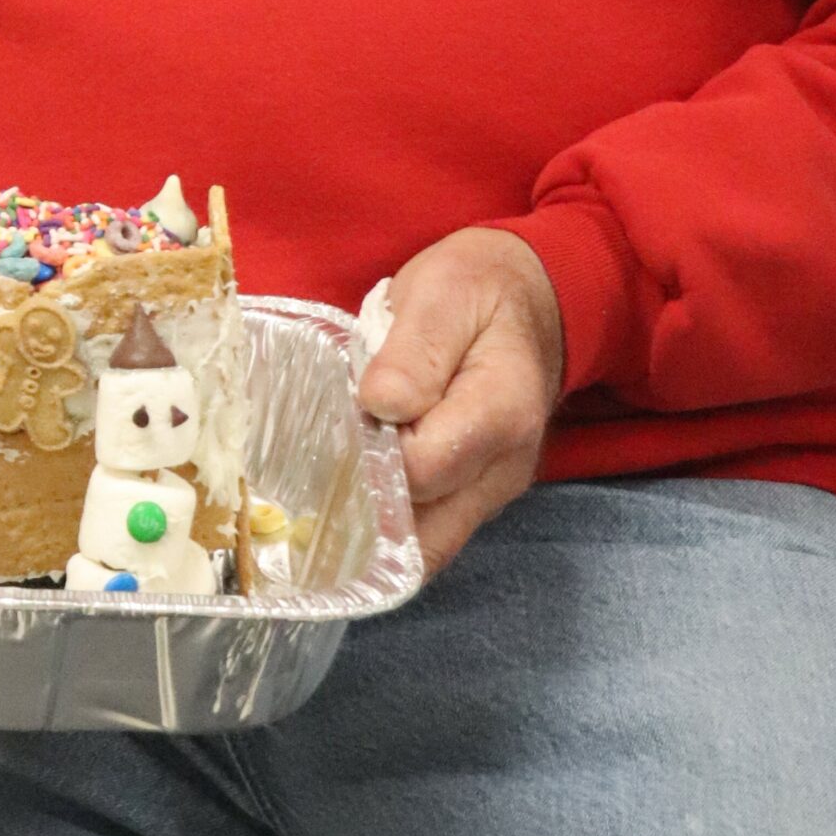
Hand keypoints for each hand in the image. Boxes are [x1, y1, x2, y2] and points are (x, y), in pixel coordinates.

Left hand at [356, 227, 564, 577]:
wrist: (522, 301)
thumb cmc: (476, 290)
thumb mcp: (441, 293)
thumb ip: (415, 353)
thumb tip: (379, 406)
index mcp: (501, 412)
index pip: (422, 469)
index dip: (369, 453)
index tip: (338, 420)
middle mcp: (504, 468)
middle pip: (423, 530)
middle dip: (361, 512)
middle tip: (313, 474)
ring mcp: (490, 489)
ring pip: (423, 545)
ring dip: (369, 531)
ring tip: (321, 491)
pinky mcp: (472, 495)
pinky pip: (427, 534)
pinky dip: (384, 530)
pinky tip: (345, 502)